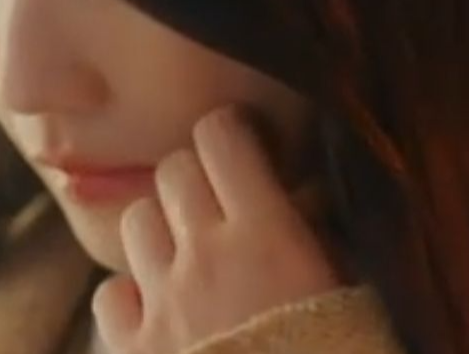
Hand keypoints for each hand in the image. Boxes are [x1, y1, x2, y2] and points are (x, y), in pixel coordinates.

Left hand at [92, 107, 341, 353]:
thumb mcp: (359, 297)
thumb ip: (324, 244)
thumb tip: (306, 206)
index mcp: (268, 235)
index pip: (221, 137)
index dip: (235, 138)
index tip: (254, 155)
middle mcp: (205, 258)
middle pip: (173, 172)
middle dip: (198, 180)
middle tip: (226, 208)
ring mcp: (163, 305)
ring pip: (135, 223)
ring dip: (161, 231)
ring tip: (193, 258)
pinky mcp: (135, 352)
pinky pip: (110, 295)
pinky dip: (130, 296)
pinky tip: (162, 312)